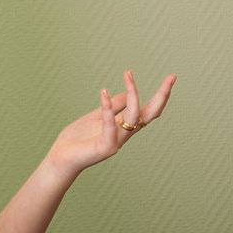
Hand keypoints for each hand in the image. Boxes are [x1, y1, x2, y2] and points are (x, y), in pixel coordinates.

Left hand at [43, 70, 176, 177]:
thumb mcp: (97, 115)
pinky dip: (108, 109)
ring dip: (133, 93)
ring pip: (134, 116)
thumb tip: (129, 92)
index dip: (161, 94)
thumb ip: (113, 106)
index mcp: (125, 126)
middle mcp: (125, 133)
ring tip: (128, 75)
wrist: (61, 158)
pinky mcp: (105, 147)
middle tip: (172, 77)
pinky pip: (110, 126)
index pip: (148, 109)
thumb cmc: (78, 138)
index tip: (171, 77)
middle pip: (151, 114)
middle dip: (162, 95)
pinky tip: (103, 93)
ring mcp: (117, 141)